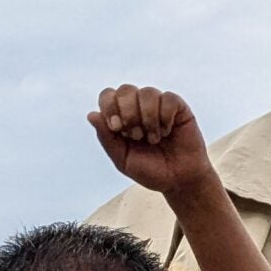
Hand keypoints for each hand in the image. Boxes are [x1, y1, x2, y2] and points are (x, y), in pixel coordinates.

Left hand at [87, 84, 216, 200]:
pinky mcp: (178, 107)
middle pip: (126, 90)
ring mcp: (158, 105)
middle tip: (136, 136)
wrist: (179, 181)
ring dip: (148, 118)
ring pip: (147, 92)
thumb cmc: (151, 171)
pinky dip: (165, 117)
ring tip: (154, 139)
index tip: (116, 127)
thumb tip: (91, 114)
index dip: (109, 107)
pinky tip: (167, 132)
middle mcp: (139, 107)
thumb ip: (107, 138)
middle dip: (128, 113)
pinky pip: (167, 98)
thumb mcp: (123, 160)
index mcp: (122, 117)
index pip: (108, 95)